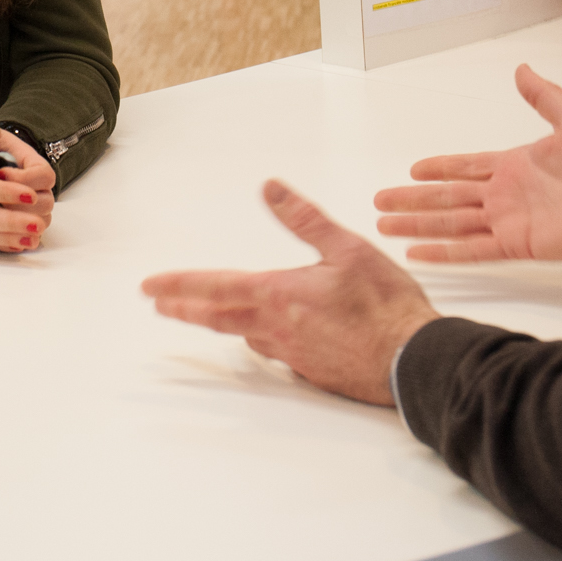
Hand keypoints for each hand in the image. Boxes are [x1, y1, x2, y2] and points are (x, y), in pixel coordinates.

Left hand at [142, 180, 437, 404]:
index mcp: (278, 294)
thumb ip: (304, 219)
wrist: (412, 360)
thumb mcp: (347, 248)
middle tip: (160, 305)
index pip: (214, 287)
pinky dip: (262, 338)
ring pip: (245, 334)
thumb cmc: (386, 305)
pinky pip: (276, 352)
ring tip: (205, 315)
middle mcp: (275, 328)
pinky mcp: (310, 371)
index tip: (150, 288)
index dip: (177, 286)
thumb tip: (271, 189)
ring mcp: (292, 354)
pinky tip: (267, 335)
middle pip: (217, 317)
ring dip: (220, 323)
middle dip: (184, 308)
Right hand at [374, 64, 561, 262]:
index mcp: (514, 165)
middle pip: (447, 198)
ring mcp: (508, 221)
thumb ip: (543, 96)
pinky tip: (417, 252)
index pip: (465, 168)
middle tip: (381, 200)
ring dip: (418, 225)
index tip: (412, 170)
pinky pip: (472, 250)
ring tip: (385, 225)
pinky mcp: (517, 244)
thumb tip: (522, 70)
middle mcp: (505, 195)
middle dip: (413, 201)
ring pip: (451, 224)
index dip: (439, 169)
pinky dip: (444, 252)